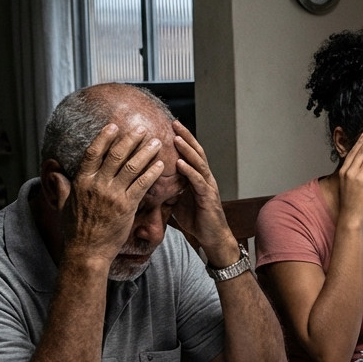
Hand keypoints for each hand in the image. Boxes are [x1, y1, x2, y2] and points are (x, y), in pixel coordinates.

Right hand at [54, 123, 163, 265]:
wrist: (86, 252)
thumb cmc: (75, 231)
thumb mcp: (63, 205)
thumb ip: (61, 186)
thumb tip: (54, 172)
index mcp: (81, 182)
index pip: (94, 153)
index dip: (104, 137)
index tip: (114, 126)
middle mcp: (96, 185)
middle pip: (116, 155)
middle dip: (130, 139)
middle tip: (141, 128)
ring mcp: (112, 195)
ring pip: (131, 167)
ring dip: (145, 152)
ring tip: (155, 142)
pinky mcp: (126, 206)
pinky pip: (142, 185)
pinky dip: (152, 173)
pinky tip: (160, 165)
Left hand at [172, 121, 237, 266]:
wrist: (212, 238)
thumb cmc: (196, 220)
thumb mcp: (178, 201)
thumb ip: (169, 189)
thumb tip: (150, 182)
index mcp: (198, 177)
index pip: (190, 153)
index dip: (182, 139)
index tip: (170, 126)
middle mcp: (205, 178)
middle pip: (196, 152)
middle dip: (185, 137)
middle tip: (174, 123)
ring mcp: (208, 187)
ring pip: (198, 163)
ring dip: (187, 150)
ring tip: (176, 138)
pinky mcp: (208, 198)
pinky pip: (198, 181)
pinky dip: (189, 171)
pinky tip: (180, 163)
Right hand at [336, 129, 362, 227]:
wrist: (351, 216)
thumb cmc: (351, 204)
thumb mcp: (348, 186)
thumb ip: (352, 175)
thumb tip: (358, 168)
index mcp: (344, 171)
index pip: (352, 152)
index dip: (360, 142)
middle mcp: (350, 171)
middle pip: (361, 151)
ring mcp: (358, 176)